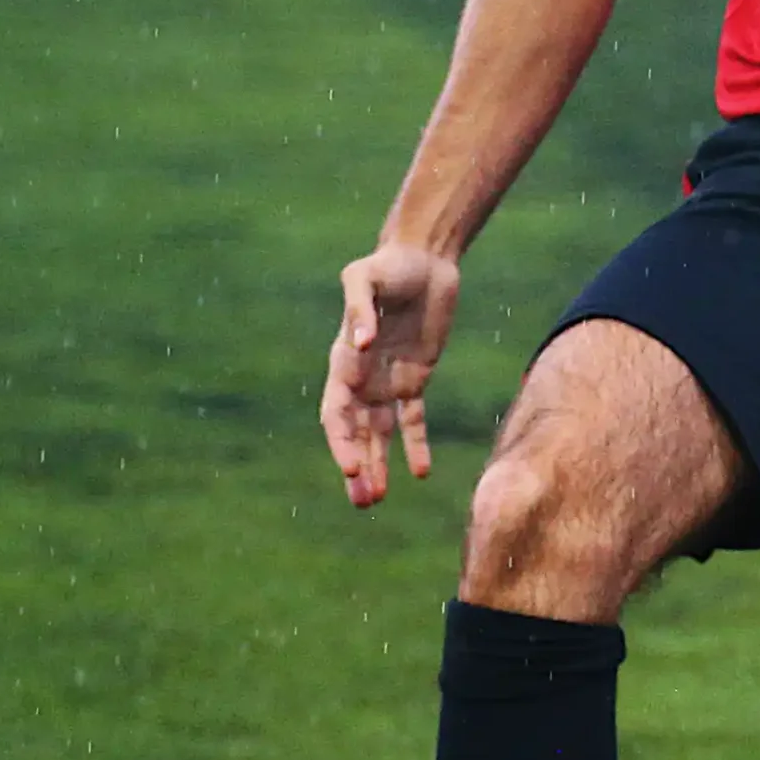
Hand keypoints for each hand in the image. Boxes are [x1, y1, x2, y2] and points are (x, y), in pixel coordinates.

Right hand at [322, 244, 461, 506]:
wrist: (423, 259)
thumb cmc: (387, 265)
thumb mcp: (364, 277)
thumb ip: (359, 307)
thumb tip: (360, 344)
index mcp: (344, 361)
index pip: (337, 412)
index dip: (341, 442)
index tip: (350, 468)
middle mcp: (362, 378)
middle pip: (356, 432)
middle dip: (357, 466)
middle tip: (364, 501)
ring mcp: (387, 381)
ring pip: (380, 434)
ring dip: (378, 464)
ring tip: (378, 498)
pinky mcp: (416, 379)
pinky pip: (413, 420)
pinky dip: (415, 445)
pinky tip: (420, 472)